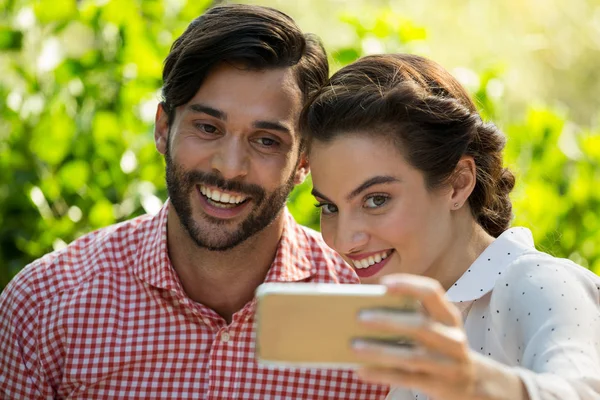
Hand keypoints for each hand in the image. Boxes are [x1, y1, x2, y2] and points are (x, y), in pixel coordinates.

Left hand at [352, 274, 525, 399]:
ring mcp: (446, 364)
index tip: (384, 284)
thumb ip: (411, 315)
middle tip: (359, 316)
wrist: (473, 383)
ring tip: (353, 345)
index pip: (433, 293)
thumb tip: (367, 310)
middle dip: (388, 320)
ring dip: (379, 351)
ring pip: (410, 357)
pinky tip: (361, 369)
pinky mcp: (438, 385)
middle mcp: (452, 338)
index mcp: (449, 316)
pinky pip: (406, 379)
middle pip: (420, 326)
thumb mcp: (436, 326)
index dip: (409, 285)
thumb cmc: (441, 346)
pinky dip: (381, 374)